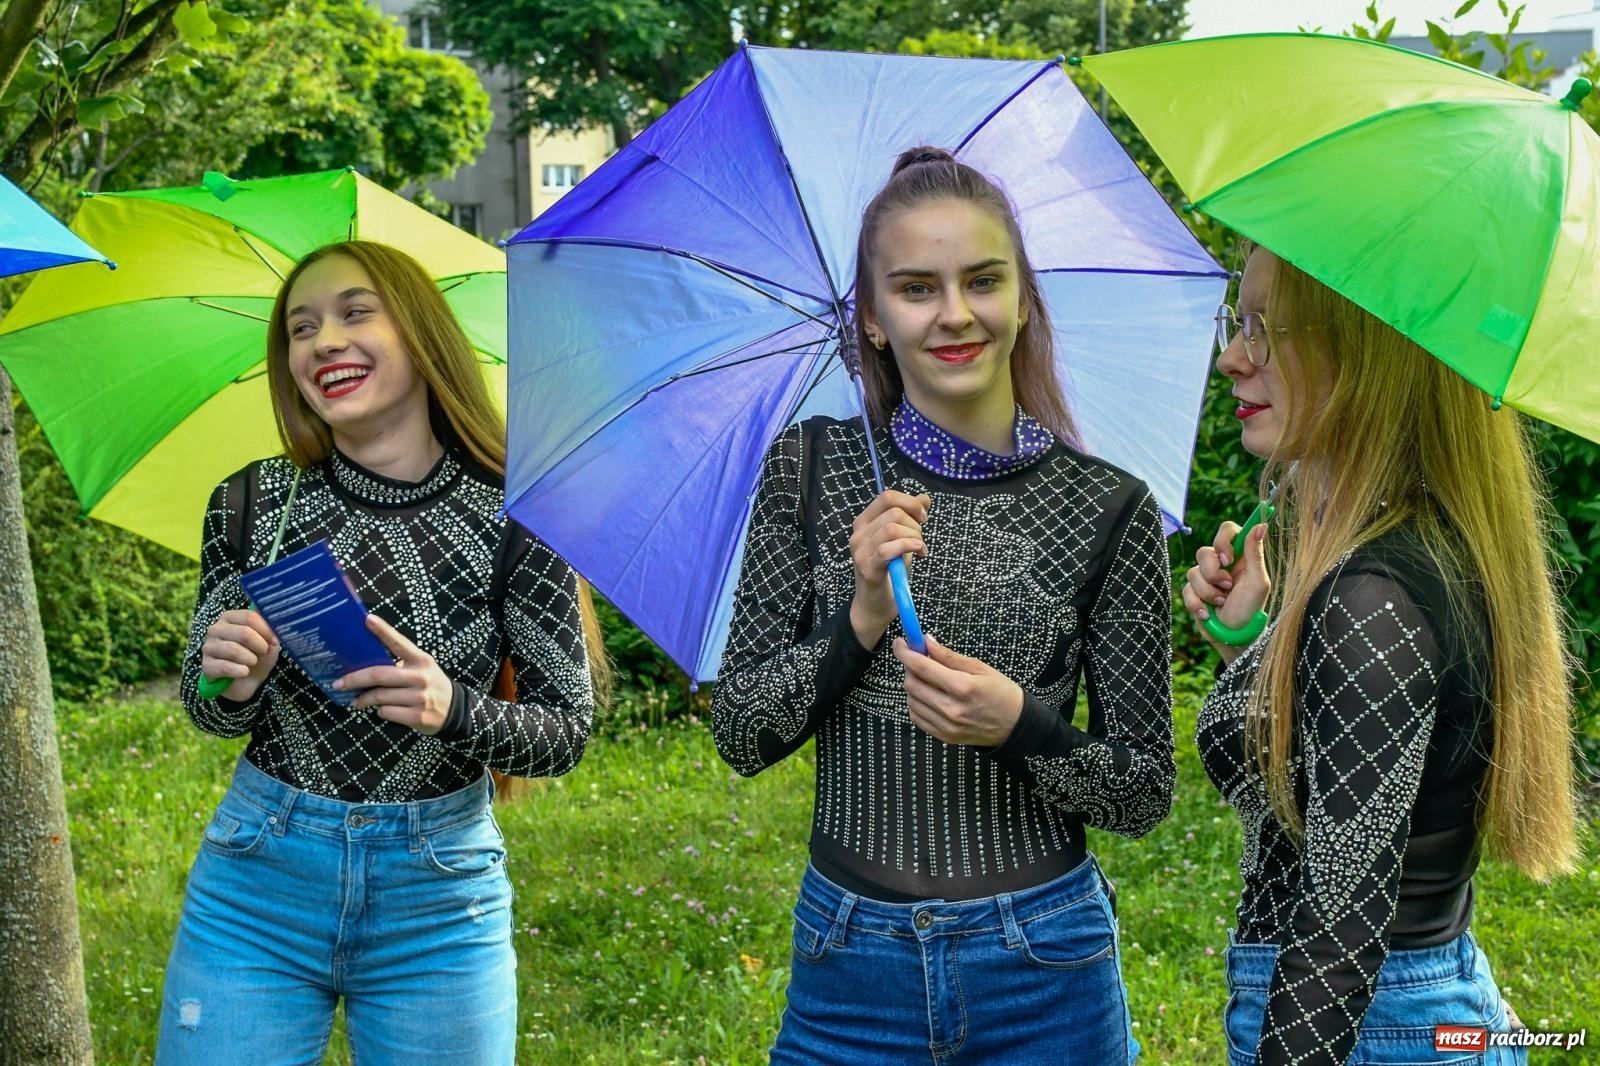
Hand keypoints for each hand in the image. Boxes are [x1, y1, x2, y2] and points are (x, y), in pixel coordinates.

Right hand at [200, 609, 280, 700]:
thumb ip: (271, 629)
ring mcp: (208, 647)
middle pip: (244, 633)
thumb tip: (274, 619)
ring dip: (250, 660)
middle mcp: (215, 629)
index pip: (249, 617)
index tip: (273, 640)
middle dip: (260, 646)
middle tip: (262, 653)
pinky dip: (240, 671)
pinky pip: (225, 667)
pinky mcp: (206, 665)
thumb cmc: (257, 657)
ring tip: (252, 663)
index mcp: (230, 618)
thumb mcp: (269, 642)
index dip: (266, 630)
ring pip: (234, 650)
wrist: (246, 682)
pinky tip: (243, 672)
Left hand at [335, 614, 453, 734]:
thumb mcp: (421, 668)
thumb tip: (364, 665)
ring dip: (364, 699)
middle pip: (379, 675)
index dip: (383, 630)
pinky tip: (383, 710)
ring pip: (380, 697)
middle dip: (354, 679)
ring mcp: (420, 698)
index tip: (367, 619)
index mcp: (421, 660)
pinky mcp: (417, 717)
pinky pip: (387, 712)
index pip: (399, 642)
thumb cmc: (429, 685)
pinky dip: (380, 711)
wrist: (454, 710)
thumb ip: (400, 664)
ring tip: (357, 700)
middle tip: (338, 683)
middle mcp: (420, 677)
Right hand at [848, 489, 930, 647]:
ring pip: (892, 528)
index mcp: (865, 521)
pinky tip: (919, 553)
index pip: (887, 496)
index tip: (923, 517)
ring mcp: (860, 551)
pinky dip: (908, 547)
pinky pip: (888, 549)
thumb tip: (924, 498)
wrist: (875, 605)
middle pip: (894, 513)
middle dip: (915, 525)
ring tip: (920, 550)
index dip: (910, 503)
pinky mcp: (867, 568)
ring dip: (914, 538)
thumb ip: (910, 517)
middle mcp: (858, 533)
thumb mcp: (902, 539)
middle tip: (921, 541)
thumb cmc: (889, 570)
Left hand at [893, 634, 1022, 746]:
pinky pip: (916, 716)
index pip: (921, 667)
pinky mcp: (943, 736)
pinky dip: (916, 702)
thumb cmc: (1001, 693)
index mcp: (962, 687)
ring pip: (911, 700)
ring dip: (913, 685)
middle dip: (909, 667)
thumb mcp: (980, 668)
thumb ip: (949, 656)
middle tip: (918, 659)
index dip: (905, 653)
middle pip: (912, 683)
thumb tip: (926, 641)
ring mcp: (946, 725)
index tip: (899, 643)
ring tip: (928, 679)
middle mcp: (951, 708)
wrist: (1014, 726)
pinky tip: (928, 695)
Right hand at [1182, 521, 1269, 660]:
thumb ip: (1255, 553)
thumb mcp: (1258, 582)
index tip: (1228, 559)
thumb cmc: (1251, 610)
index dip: (1223, 540)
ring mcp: (1205, 578)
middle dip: (1214, 573)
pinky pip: (1186, 590)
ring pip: (1193, 572)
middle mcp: (1221, 563)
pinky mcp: (1193, 592)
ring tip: (1221, 603)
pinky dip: (1198, 603)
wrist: (1234, 637)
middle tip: (1228, 586)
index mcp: (1240, 556)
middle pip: (1204, 551)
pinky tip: (1209, 613)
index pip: (1227, 530)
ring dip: (1209, 592)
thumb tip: (1261, 524)